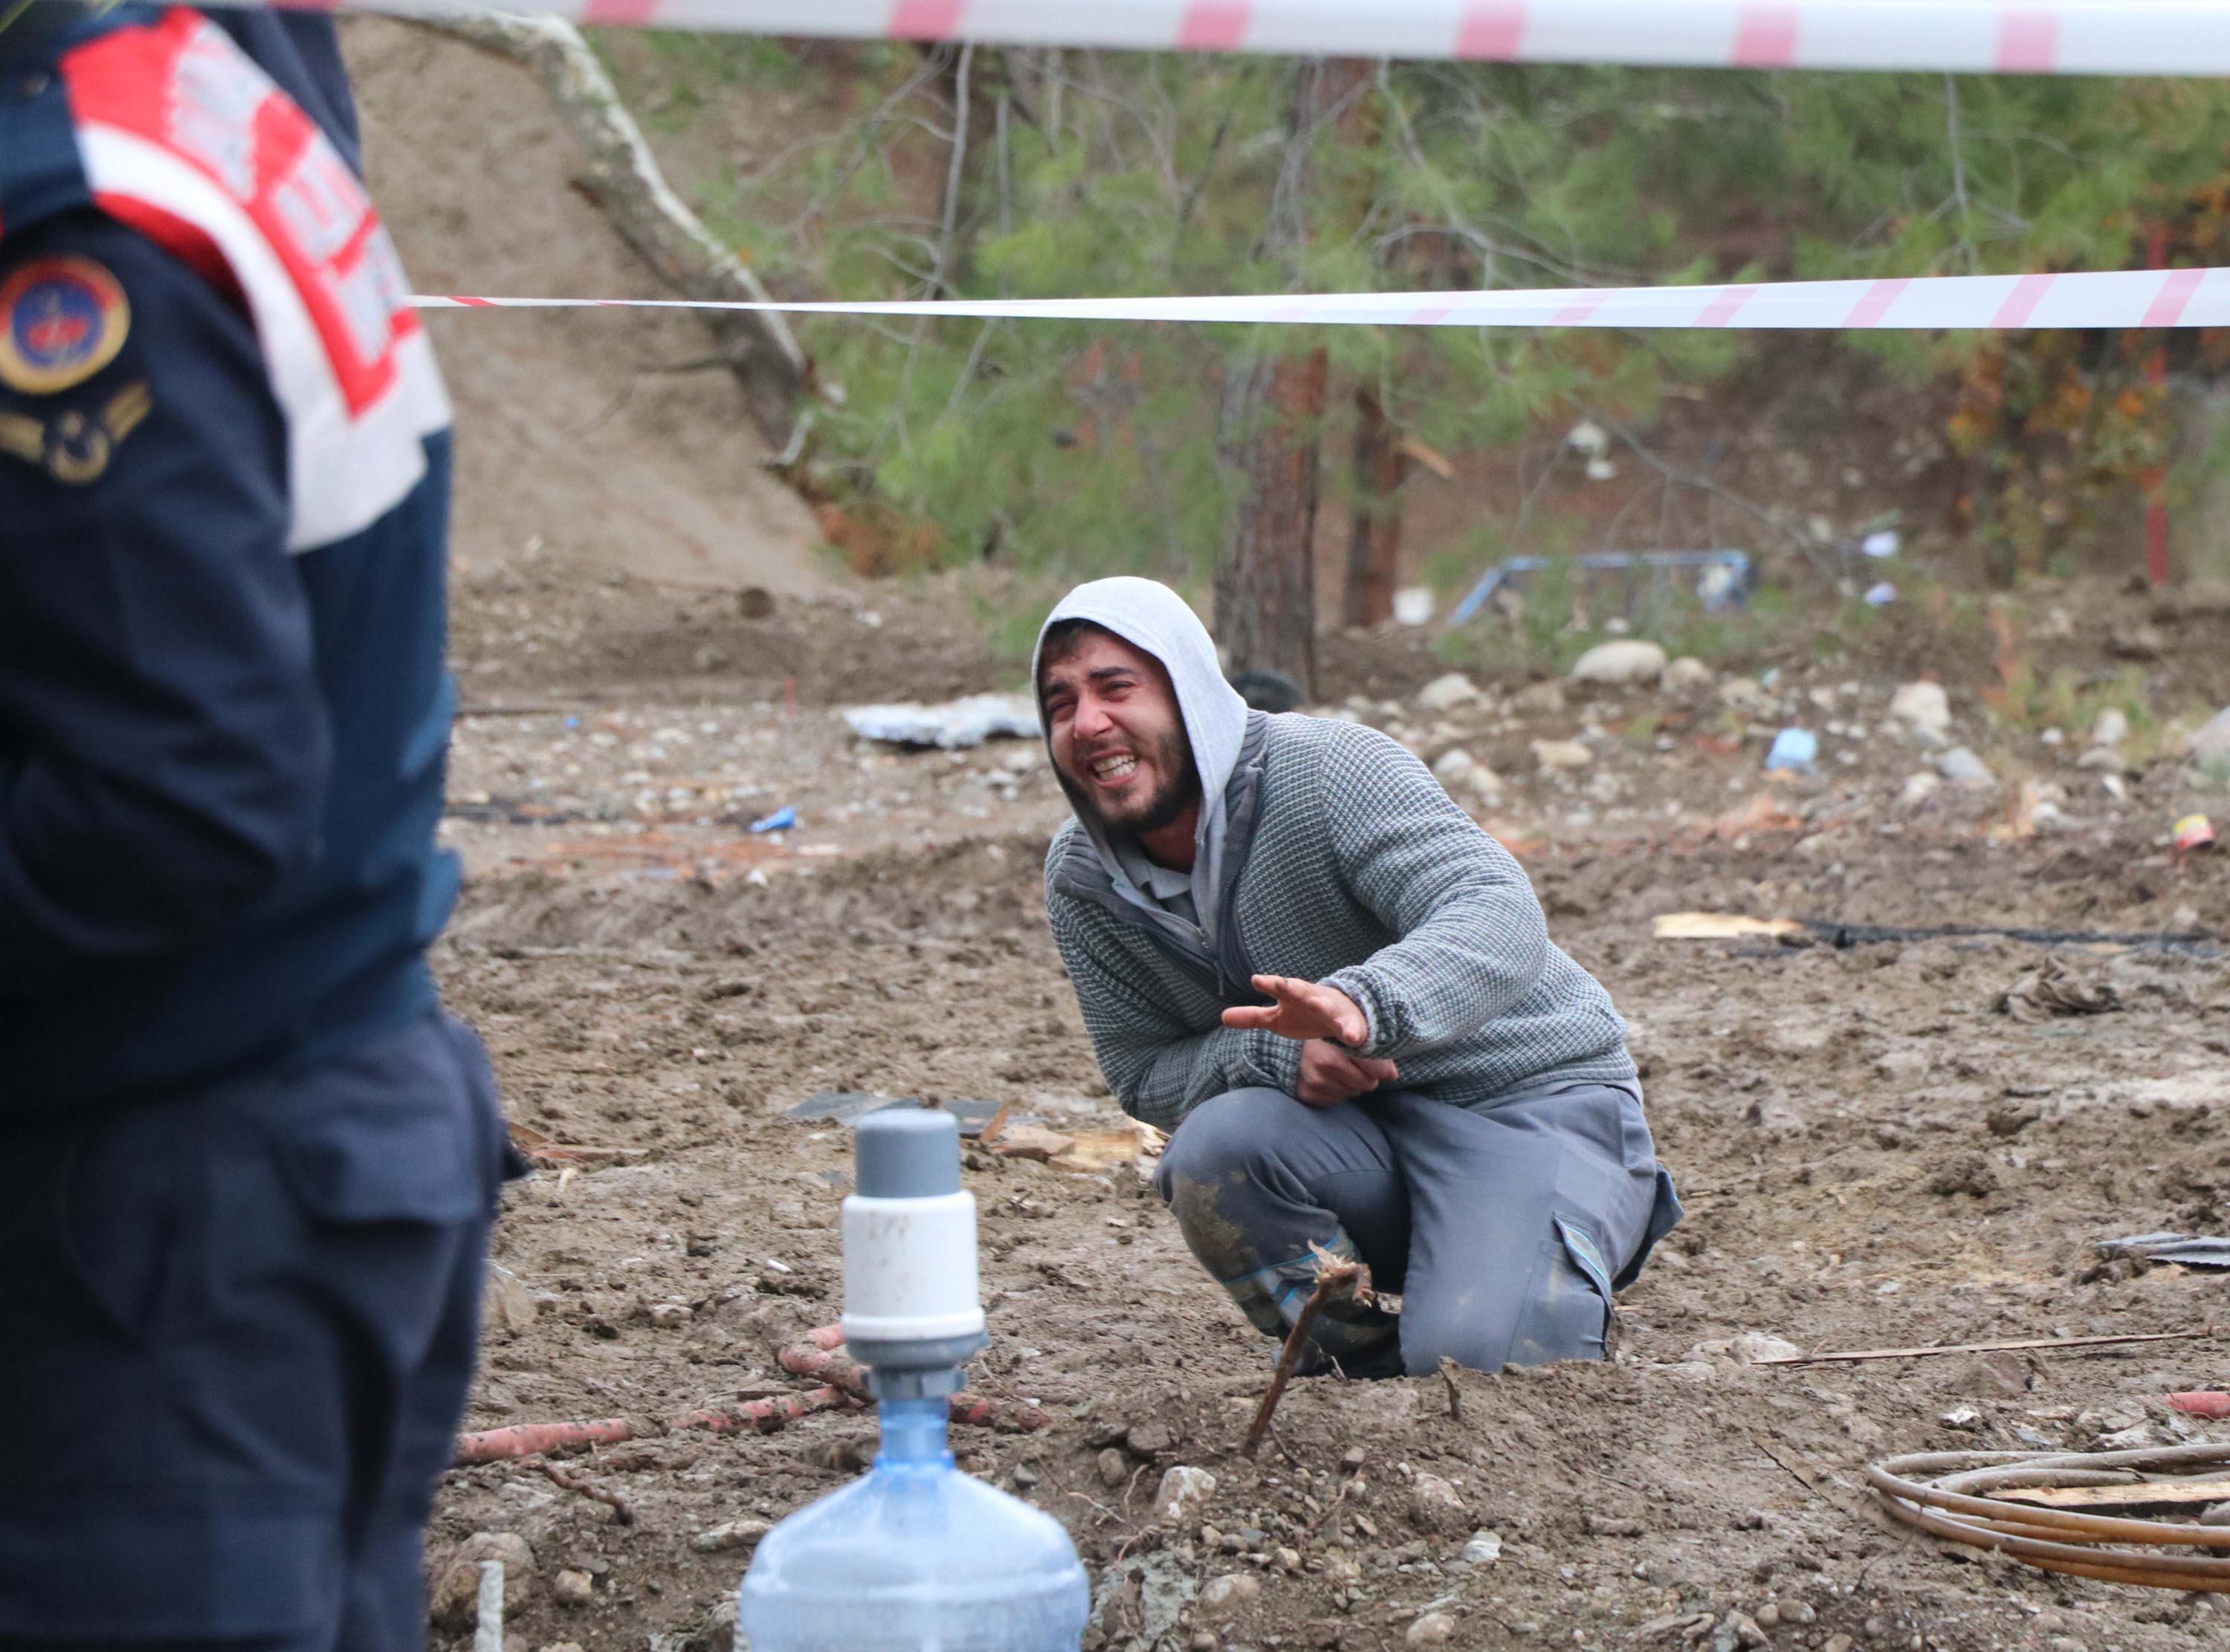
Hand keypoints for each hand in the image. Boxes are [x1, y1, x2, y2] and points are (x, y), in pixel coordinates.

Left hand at [1222, 974, 1368, 1046]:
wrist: (1344, 1013)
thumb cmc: (1305, 1015)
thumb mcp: (1278, 1018)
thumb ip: (1253, 1017)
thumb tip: (1222, 1017)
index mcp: (1294, 995)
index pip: (1279, 988)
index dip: (1269, 984)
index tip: (1256, 980)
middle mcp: (1312, 998)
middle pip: (1303, 991)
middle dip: (1294, 987)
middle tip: (1285, 985)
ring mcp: (1333, 1010)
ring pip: (1329, 1007)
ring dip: (1324, 1006)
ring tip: (1318, 1005)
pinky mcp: (1350, 1024)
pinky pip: (1352, 1028)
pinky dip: (1353, 1032)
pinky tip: (1352, 1038)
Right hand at [1295, 1040, 1398, 1107]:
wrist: (1290, 1035)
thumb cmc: (1327, 1033)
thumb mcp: (1349, 1031)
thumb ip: (1373, 1048)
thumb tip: (1392, 1075)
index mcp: (1339, 1042)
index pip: (1376, 1069)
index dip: (1381, 1067)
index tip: (1380, 1065)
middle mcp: (1324, 1064)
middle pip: (1367, 1084)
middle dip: (1364, 1075)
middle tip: (1351, 1062)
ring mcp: (1314, 1082)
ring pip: (1351, 1093)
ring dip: (1349, 1084)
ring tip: (1335, 1068)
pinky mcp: (1306, 1095)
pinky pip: (1334, 1101)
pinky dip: (1334, 1092)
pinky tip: (1325, 1077)